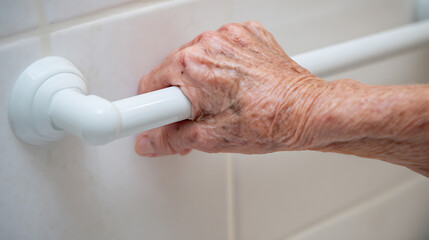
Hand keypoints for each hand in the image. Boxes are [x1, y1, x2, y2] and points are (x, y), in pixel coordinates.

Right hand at [135, 21, 327, 156]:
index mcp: (192, 66)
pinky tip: (237, 86)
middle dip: (180, 97)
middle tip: (201, 117)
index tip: (151, 117)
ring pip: (197, 60)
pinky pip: (221, 50)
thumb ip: (171, 138)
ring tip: (225, 102)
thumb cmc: (270, 122)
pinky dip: (223, 67)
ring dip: (202, 81)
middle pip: (173, 71)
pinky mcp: (247, 34)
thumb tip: (150, 140)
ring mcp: (230, 36)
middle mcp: (208, 43)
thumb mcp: (212, 139)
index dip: (150, 107)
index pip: (149, 86)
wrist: (308, 111)